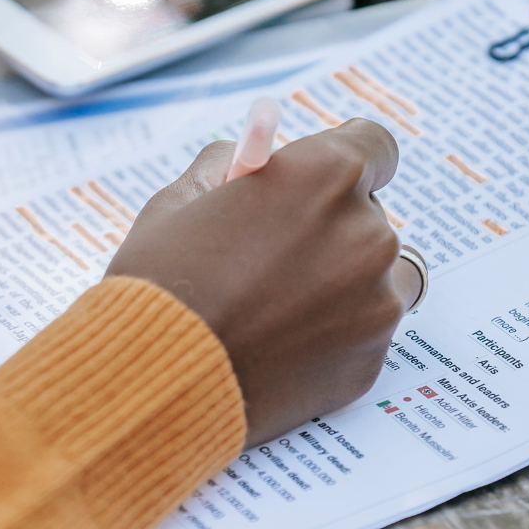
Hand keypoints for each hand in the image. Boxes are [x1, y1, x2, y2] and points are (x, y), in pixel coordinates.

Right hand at [107, 119, 418, 444]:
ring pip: (378, 278)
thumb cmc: (159, 285)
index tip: (319, 186)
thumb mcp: (180, 200)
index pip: (375, 146)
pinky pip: (364, 333)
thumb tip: (253, 164)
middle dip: (331, 232)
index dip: (343, 165)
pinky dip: (333, 337)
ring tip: (279, 309)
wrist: (150, 381)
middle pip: (370, 217)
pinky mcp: (370, 360)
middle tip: (275, 260)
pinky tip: (279, 347)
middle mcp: (367, 233)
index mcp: (326, 175)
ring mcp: (377, 301)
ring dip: (343, 285)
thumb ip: (228, 169)